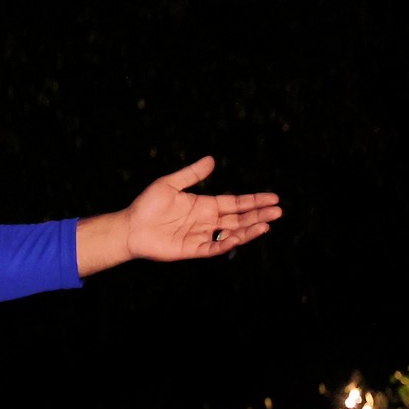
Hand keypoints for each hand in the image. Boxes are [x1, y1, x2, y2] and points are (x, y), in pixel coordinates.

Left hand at [76, 156, 280, 274]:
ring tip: (266, 225)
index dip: (254, 201)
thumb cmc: (147, 205)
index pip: (235, 203)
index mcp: (204, 205)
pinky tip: (240, 236)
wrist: (129, 227)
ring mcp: (200, 236)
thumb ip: (192, 174)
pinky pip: (213, 247)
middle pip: (238, 218)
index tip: (273, 198)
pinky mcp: (191, 249)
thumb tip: (213, 159)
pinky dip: (226, 243)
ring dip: (249, 230)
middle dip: (258, 215)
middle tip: (279, 212)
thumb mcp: (170, 183)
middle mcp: (206, 221)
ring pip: (230, 233)